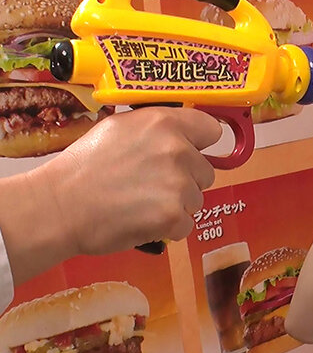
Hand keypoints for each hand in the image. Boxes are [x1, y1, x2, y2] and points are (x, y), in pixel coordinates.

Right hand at [32, 107, 221, 254]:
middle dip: (186, 180)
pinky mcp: (173, 216)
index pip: (212, 130)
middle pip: (206, 171)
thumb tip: (185, 136)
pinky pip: (186, 225)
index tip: (191, 153)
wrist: (60, 206)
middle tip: (151, 184)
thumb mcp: (120, 128)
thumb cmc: (84, 167)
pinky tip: (142, 220)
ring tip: (141, 202)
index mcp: (165, 123)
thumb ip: (158, 129)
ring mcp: (178, 184)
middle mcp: (177, 150)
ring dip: (176, 205)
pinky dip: (168, 228)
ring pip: (197, 200)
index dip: (200, 145)